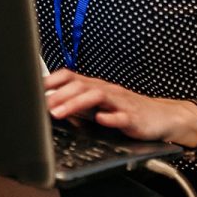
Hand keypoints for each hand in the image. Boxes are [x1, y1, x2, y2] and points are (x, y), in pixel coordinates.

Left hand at [44, 68, 184, 142]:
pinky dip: (111, 117)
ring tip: (60, 112)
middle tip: (43, 106)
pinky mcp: (134, 118)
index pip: (70, 76)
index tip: (34, 87)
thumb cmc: (127, 110)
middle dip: (59, 95)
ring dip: (76, 103)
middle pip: (80, 86)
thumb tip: (51, 106)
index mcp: (95, 86)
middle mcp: (106, 90)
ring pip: (97, 97)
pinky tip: (101, 120)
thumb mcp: (98, 106)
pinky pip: (122, 116)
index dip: (52, 80)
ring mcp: (120, 103)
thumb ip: (78, 104)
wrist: (162, 117)